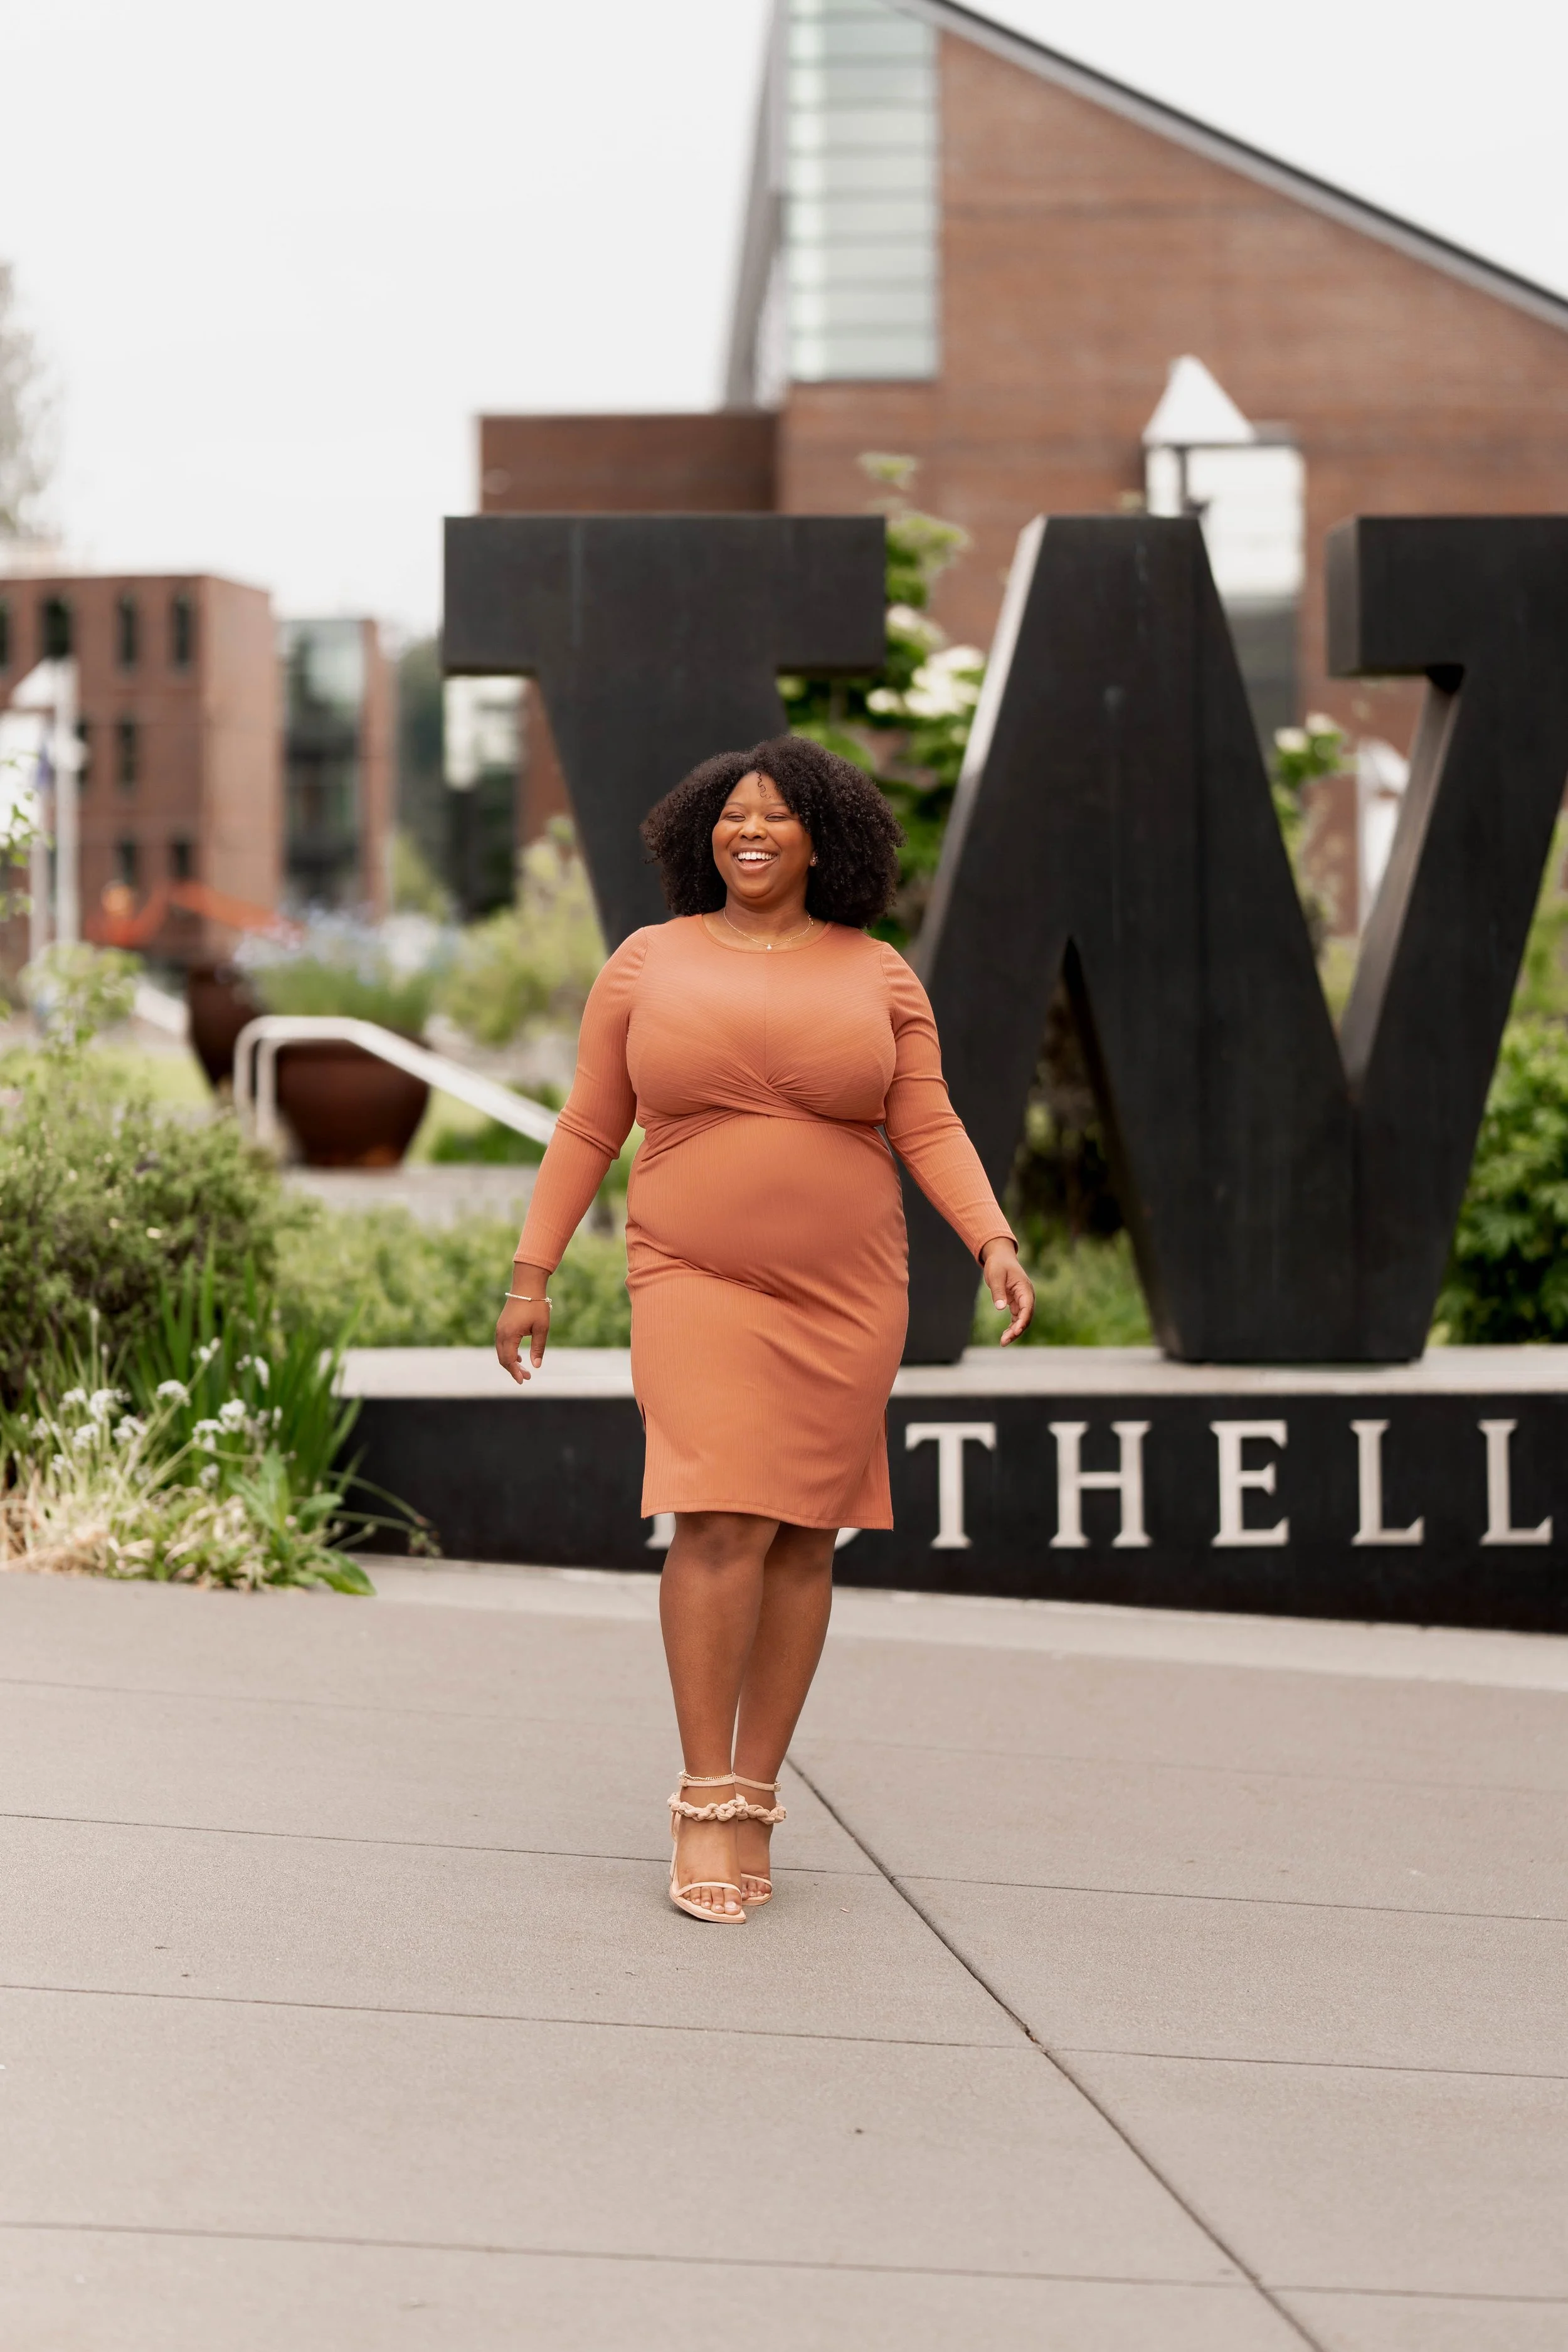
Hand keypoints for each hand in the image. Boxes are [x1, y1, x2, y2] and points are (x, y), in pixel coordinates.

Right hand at [496, 1265, 551, 1383]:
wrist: (527, 1286)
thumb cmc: (536, 1306)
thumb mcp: (542, 1328)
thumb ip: (538, 1348)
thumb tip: (536, 1366)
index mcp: (509, 1335)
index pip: (509, 1360)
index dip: (515, 1372)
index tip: (523, 1381)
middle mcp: (501, 1333)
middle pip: (502, 1358)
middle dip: (513, 1370)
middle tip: (526, 1377)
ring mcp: (499, 1328)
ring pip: (501, 1352)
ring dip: (510, 1362)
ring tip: (523, 1369)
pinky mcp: (501, 1325)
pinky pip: (501, 1344)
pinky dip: (508, 1353)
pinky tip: (518, 1356)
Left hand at [981, 1241, 1033, 1345]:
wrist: (1000, 1257)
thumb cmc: (998, 1264)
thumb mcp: (996, 1276)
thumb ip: (998, 1292)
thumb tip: (1001, 1308)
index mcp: (1025, 1288)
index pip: (1027, 1307)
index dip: (1022, 1321)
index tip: (1015, 1331)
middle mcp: (1027, 1296)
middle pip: (1025, 1317)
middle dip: (1016, 1330)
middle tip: (1004, 1341)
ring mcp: (1022, 1300)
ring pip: (1021, 1320)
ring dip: (1014, 1331)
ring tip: (1003, 1342)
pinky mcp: (1016, 1303)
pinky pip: (1016, 1318)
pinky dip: (1012, 1327)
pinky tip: (1005, 1335)